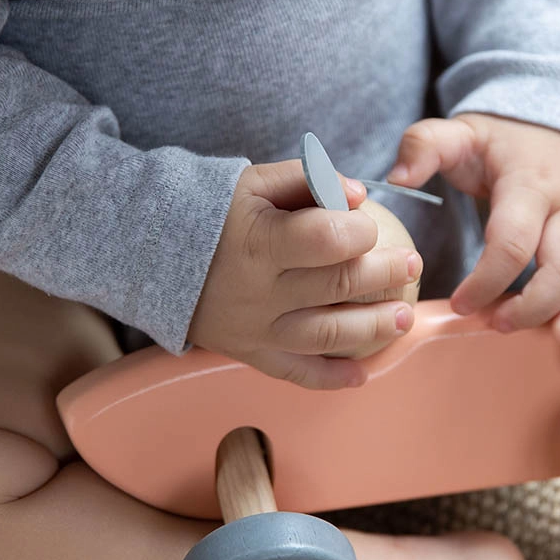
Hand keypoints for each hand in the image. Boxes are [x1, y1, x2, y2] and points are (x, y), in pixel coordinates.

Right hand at [187, 160, 422, 388]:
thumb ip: (306, 179)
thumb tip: (359, 195)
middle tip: (412, 263)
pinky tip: (362, 376)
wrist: (147, 252)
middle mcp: (259, 291)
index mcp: (259, 241)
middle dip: (385, 274)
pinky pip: (294, 373)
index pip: (327, 240)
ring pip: (326, 336)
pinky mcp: (248, 352)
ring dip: (373, 329)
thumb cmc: (209, 210)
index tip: (368, 224)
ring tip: (404, 317)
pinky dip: (330, 380)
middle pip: (337, 287)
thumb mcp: (252, 181)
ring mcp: (254, 328)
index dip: (359, 231)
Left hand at [387, 113, 559, 343]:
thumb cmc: (498, 140)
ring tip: (556, 338)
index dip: (486, 280)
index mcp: (529, 182)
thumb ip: (423, 147)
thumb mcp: (458, 133)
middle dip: (534, 305)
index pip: (512, 241)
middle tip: (498, 325)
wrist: (551, 121)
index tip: (459, 304)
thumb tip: (398, 179)